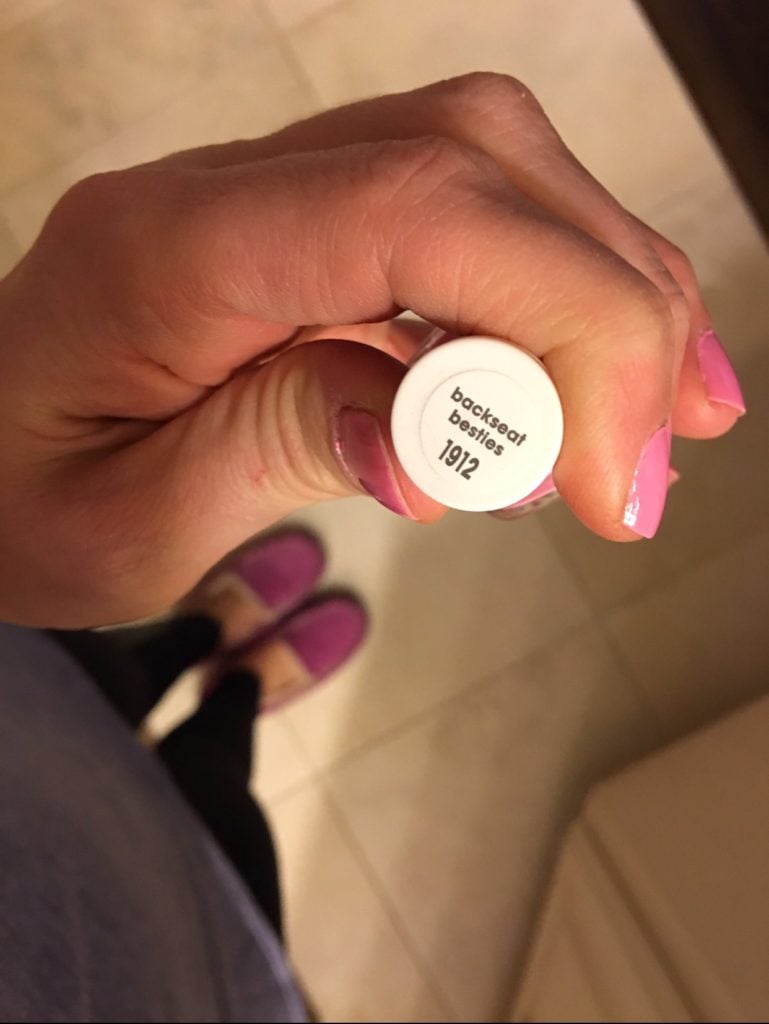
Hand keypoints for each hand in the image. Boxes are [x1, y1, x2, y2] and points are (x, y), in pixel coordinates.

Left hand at [0, 73, 742, 626]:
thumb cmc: (17, 504)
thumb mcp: (127, 526)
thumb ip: (277, 448)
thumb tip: (435, 446)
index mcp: (164, 252)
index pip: (416, 213)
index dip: (562, 327)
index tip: (611, 481)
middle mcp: (229, 188)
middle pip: (479, 161)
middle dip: (609, 309)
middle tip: (654, 462)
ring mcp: (274, 194)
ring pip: (494, 170)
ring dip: (605, 289)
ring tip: (662, 419)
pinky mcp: (313, 229)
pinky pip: (465, 217)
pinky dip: (556, 292)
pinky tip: (595, 376)